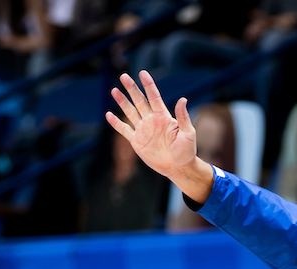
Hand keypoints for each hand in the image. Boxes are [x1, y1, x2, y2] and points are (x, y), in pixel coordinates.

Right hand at [106, 71, 213, 201]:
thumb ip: (183, 117)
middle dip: (132, 89)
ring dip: (122, 102)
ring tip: (114, 90)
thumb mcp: (188, 133)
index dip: (148, 85)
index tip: (142, 73)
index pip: (154, 97)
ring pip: (130, 112)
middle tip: (124, 76)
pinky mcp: (137, 142)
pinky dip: (117, 123)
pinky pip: (124, 130)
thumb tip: (183, 99)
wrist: (179, 168)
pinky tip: (109, 115)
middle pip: (139, 101)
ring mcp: (143, 130)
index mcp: (163, 116)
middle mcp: (152, 120)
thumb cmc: (187, 151)